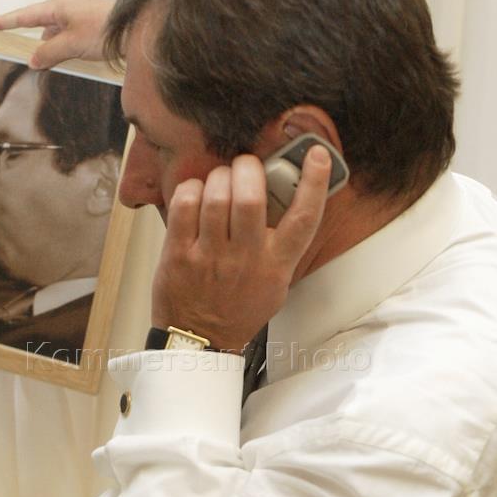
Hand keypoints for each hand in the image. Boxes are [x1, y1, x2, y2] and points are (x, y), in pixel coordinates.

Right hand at [0, 0, 114, 67]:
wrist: (138, 29)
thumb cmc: (105, 29)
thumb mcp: (72, 44)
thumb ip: (49, 52)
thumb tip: (33, 60)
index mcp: (56, 8)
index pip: (23, 15)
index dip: (4, 22)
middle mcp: (65, 10)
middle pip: (38, 27)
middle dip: (28, 40)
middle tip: (11, 49)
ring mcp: (78, 19)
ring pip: (55, 37)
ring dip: (50, 51)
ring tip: (44, 66)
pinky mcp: (90, 29)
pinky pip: (68, 42)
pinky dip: (64, 52)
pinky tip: (67, 64)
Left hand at [152, 147, 332, 350]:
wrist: (200, 342)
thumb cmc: (238, 309)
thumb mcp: (275, 284)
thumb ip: (282, 247)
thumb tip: (287, 199)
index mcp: (276, 265)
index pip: (304, 218)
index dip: (315, 183)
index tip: (317, 154)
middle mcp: (246, 259)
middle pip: (251, 197)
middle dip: (248, 168)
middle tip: (245, 166)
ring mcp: (210, 257)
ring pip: (217, 195)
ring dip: (219, 177)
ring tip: (220, 180)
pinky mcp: (179, 254)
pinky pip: (185, 205)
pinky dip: (191, 189)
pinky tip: (195, 193)